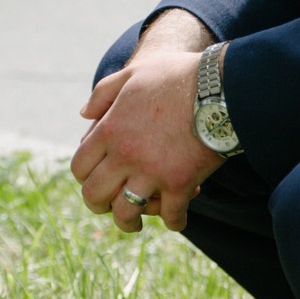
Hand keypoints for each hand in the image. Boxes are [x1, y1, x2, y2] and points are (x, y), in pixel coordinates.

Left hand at [74, 10, 224, 233]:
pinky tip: (177, 220)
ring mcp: (152, 171)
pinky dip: (174, 221)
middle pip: (95, 195)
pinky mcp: (180, 183)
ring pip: (126, 213)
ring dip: (129, 222)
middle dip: (98, 205)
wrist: (220, 86)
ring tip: (135, 224)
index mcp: (110, 129)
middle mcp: (125, 154)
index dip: (83, 177)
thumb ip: (103, 93)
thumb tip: (84, 114)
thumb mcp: (133, 74)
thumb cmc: (177, 76)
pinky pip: (172, 215)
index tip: (93, 180)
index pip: (79, 167)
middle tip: (108, 206)